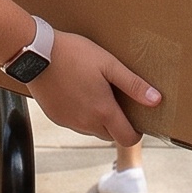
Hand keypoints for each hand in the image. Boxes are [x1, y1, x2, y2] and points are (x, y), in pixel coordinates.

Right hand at [29, 31, 159, 145]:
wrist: (35, 54)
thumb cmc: (73, 54)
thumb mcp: (108, 64)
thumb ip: (133, 84)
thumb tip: (156, 100)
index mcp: (103, 111)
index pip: (127, 138)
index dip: (136, 132)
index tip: (137, 118)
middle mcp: (86, 123)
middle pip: (110, 136)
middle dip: (117, 124)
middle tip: (116, 100)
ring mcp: (69, 122)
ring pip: (92, 130)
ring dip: (98, 119)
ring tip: (96, 92)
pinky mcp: (56, 117)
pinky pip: (75, 123)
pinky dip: (81, 114)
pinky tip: (78, 92)